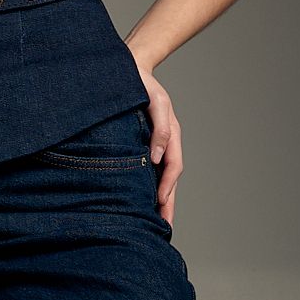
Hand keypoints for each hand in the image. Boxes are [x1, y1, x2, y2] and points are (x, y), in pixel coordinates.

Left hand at [136, 70, 182, 227]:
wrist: (127, 70)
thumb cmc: (142, 85)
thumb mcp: (156, 102)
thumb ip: (159, 129)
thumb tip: (155, 158)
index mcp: (170, 134)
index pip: (172, 166)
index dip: (167, 186)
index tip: (160, 204)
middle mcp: (164, 143)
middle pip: (168, 179)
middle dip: (167, 204)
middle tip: (164, 228)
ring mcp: (153, 146)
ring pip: (158, 178)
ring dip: (158, 200)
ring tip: (155, 223)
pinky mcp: (141, 146)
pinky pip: (146, 171)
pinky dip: (146, 187)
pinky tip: (141, 201)